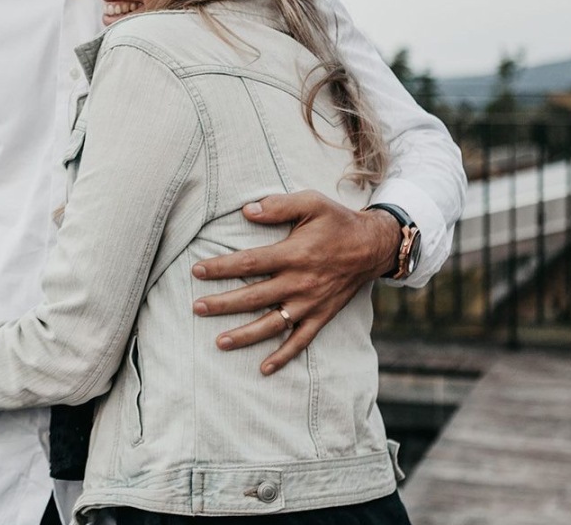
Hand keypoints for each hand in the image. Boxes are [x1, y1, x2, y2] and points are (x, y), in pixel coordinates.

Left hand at [189, 191, 398, 374]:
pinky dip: (283, 356)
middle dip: (223, 304)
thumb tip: (246, 210)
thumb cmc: (337, 221)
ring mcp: (311, 303)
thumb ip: (279, 206)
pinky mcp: (322, 316)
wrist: (373, 246)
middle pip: (254, 297)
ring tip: (219, 342)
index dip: (221, 267)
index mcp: (294, 254)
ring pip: (273, 324)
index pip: (250, 263)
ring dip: (245, 335)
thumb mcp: (312, 202)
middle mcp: (300, 282)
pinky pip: (301, 341)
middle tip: (197, 308)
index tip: (197, 271)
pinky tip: (264, 368)